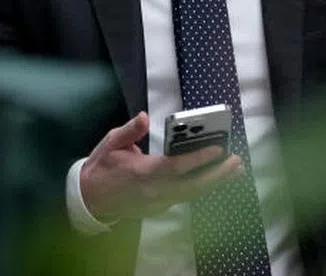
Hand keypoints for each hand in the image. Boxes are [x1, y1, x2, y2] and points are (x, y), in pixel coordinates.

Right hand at [79, 112, 241, 221]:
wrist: (89, 200)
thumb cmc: (101, 167)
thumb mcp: (110, 143)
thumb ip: (130, 131)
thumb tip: (145, 116)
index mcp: (142, 173)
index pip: (176, 167)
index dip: (199, 159)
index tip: (219, 149)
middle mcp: (154, 191)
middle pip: (192, 185)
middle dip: (217, 174)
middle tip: (237, 162)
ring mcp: (158, 203)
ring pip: (192, 194)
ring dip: (214, 182)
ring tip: (234, 170)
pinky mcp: (159, 208)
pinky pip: (185, 197)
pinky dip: (202, 188)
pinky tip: (215, 178)